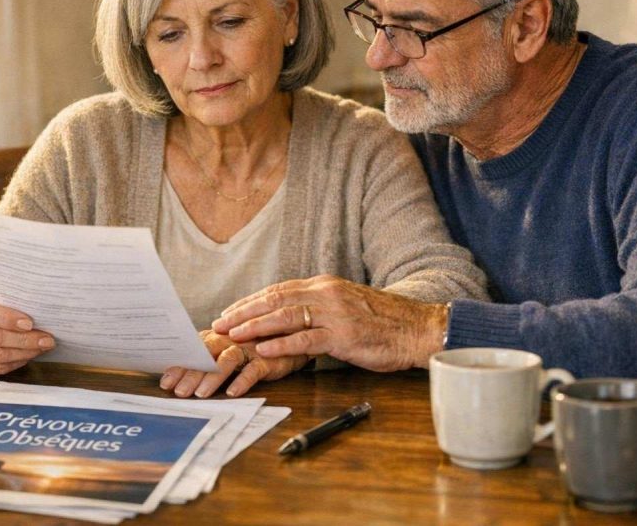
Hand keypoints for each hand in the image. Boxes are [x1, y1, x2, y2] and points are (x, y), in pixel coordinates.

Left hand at [160, 330, 308, 397]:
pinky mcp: (266, 359)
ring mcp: (248, 349)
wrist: (287, 340)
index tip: (165, 383)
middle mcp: (230, 341)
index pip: (193, 352)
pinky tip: (233, 393)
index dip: (179, 366)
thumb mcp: (225, 354)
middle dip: (191, 374)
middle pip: (207, 355)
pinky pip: (253, 370)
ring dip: (213, 377)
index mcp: (217, 338)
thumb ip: (205, 362)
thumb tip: (177, 377)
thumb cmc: (251, 348)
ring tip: (201, 394)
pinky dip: (243, 380)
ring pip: (228, 361)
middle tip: (179, 392)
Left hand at [211, 275, 447, 370]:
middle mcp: (326, 294)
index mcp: (325, 286)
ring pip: (285, 316)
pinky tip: (263, 350)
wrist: (417, 328)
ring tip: (233, 335)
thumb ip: (320, 308)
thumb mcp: (347, 306)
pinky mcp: (343, 335)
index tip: (229, 312)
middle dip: (244, 311)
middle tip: (219, 324)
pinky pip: (306, 338)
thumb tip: (294, 317)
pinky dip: (282, 344)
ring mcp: (334, 313)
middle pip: (275, 298)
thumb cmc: (383, 323)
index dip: (251, 301)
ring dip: (255, 326)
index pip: (279, 289)